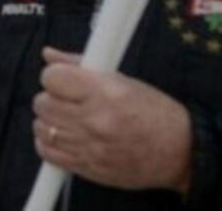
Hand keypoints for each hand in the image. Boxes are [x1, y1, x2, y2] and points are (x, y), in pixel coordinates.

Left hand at [33, 47, 191, 192]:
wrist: (180, 153)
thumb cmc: (155, 112)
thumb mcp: (122, 80)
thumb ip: (80, 65)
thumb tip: (49, 54)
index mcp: (105, 93)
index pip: (52, 77)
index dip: (54, 75)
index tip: (62, 78)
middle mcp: (95, 121)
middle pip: (42, 103)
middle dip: (51, 97)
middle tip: (66, 99)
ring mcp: (90, 147)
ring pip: (41, 128)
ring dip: (49, 120)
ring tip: (66, 118)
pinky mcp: (87, 168)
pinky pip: (47, 153)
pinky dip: (48, 143)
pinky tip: (63, 136)